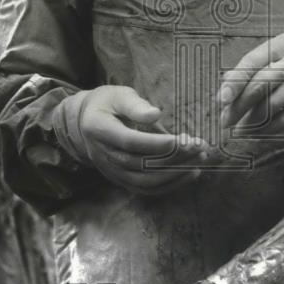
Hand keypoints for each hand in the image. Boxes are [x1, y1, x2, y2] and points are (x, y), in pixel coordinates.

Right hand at [51, 85, 213, 195]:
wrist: (85, 122)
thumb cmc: (106, 103)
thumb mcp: (118, 95)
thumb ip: (135, 105)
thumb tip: (155, 115)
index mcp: (98, 129)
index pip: (129, 142)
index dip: (156, 144)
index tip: (180, 140)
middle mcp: (102, 154)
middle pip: (139, 165)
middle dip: (172, 159)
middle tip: (198, 148)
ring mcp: (110, 170)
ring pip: (143, 182)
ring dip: (173, 175)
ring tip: (198, 162)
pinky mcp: (119, 179)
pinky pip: (144, 189)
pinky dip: (168, 186)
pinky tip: (188, 174)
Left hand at [216, 32, 283, 137]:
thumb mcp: (269, 67)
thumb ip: (245, 76)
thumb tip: (222, 97)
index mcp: (283, 43)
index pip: (252, 62)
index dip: (234, 82)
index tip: (221, 100)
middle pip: (261, 83)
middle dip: (240, 105)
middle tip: (224, 121)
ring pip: (272, 104)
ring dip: (251, 121)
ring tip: (238, 130)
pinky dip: (267, 129)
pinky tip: (255, 133)